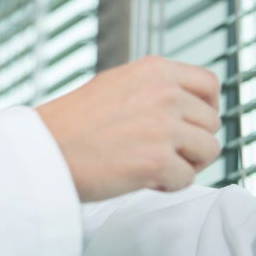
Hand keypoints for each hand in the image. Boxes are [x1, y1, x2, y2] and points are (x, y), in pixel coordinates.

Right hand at [35, 55, 221, 202]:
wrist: (44, 149)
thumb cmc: (72, 123)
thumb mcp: (116, 84)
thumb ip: (153, 88)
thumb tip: (187, 103)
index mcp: (155, 70)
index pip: (210, 83)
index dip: (206, 107)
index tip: (193, 123)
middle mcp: (165, 93)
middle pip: (211, 122)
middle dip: (192, 141)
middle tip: (162, 151)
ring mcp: (164, 126)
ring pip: (207, 151)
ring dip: (185, 164)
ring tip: (152, 165)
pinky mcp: (158, 160)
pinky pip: (186, 180)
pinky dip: (167, 185)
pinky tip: (141, 178)